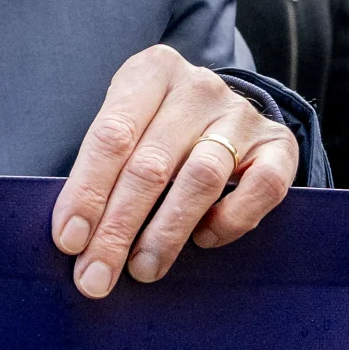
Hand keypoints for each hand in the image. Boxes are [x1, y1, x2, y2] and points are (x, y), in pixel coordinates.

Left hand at [49, 47, 297, 299]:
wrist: (226, 110)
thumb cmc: (158, 128)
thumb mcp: (127, 126)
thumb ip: (103, 167)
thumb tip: (75, 238)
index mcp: (151, 72)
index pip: (112, 135)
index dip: (87, 192)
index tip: (70, 241)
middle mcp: (198, 87)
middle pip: (151, 164)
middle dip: (117, 229)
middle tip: (96, 277)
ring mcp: (241, 114)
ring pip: (201, 179)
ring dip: (166, 233)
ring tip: (141, 270)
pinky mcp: (278, 144)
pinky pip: (260, 188)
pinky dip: (230, 220)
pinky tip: (204, 239)